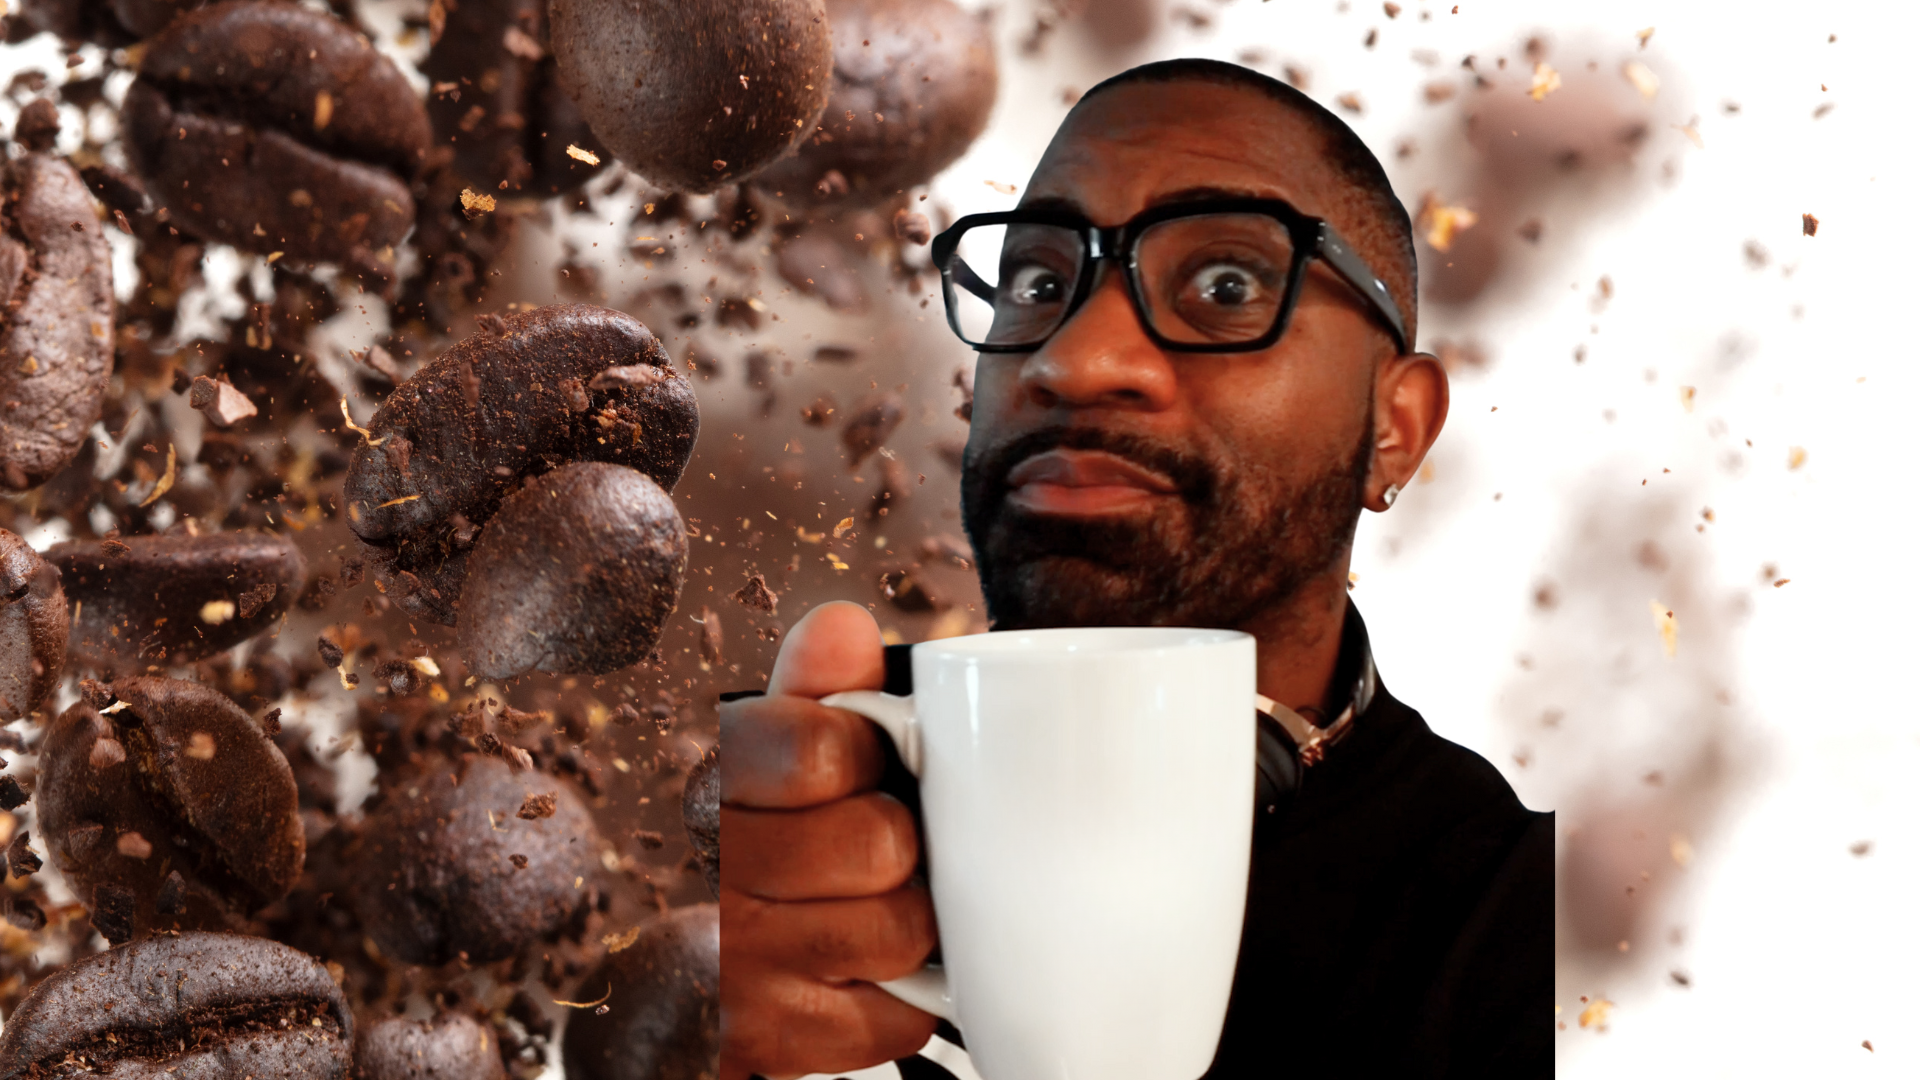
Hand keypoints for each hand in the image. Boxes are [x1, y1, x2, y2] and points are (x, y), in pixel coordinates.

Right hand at [718, 602, 938, 1079]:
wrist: (697, 999)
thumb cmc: (771, 861)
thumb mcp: (783, 763)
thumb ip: (819, 692)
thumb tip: (842, 626)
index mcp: (717, 786)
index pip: (817, 746)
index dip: (865, 753)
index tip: (858, 763)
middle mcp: (713, 876)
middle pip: (875, 842)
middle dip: (897, 847)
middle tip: (871, 853)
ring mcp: (735, 966)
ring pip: (897, 928)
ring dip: (907, 926)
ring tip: (868, 913)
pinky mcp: (763, 1044)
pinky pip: (895, 1016)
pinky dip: (897, 1002)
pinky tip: (858, 978)